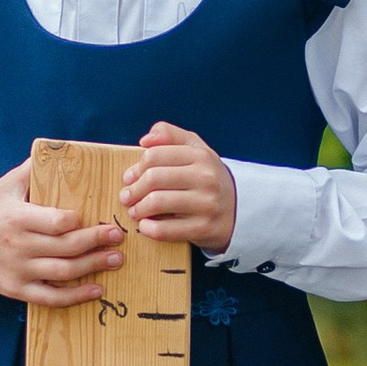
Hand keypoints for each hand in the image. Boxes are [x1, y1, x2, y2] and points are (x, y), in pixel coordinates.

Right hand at [0, 163, 125, 305]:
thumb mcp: (6, 186)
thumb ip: (32, 170)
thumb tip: (58, 150)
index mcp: (18, 218)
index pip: (56, 222)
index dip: (78, 222)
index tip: (99, 218)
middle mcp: (19, 246)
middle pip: (66, 247)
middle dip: (96, 241)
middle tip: (118, 237)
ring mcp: (18, 270)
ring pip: (63, 272)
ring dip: (93, 267)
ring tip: (115, 260)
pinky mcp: (17, 289)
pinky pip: (50, 298)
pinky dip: (75, 297)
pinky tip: (96, 290)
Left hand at [120, 120, 237, 253]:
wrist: (239, 209)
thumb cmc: (208, 178)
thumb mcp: (196, 150)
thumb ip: (170, 136)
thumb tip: (146, 140)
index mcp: (201, 156)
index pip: (155, 156)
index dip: (136, 168)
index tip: (129, 177)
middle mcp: (206, 178)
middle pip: (153, 178)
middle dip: (133, 189)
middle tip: (126, 196)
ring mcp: (206, 204)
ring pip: (157, 202)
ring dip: (138, 208)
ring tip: (134, 211)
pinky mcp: (204, 228)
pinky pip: (165, 229)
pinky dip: (148, 228)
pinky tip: (145, 226)